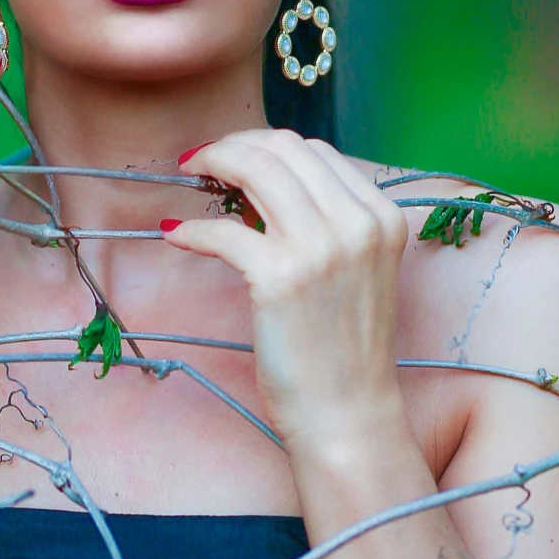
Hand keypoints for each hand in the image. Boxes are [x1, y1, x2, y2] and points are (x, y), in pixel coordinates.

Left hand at [162, 131, 409, 456]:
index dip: (266, 145)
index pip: (315, 150)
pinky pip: (222, 232)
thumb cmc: (343, 347)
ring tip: (190, 177)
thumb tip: (256, 180)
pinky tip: (177, 234)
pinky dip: (192, 230)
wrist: (347, 414)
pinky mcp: (280, 277)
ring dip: (213, 164)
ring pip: (255, 170)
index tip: (236, 155)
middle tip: (204, 161)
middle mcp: (358, 224)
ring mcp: (321, 248)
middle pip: (283, 149)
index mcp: (381, 217)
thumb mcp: (355, 268)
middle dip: (235, 144)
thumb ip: (325, 221)